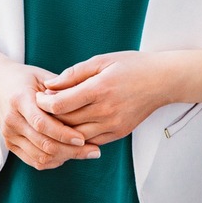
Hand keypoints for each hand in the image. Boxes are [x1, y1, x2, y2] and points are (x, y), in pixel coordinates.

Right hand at [0, 35, 100, 169]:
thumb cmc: (25, 78)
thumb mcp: (42, 76)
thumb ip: (62, 89)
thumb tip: (87, 102)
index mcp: (19, 100)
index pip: (42, 124)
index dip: (64, 133)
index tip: (84, 138)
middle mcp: (11, 120)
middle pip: (43, 144)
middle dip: (71, 150)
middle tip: (94, 151)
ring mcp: (9, 135)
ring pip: (40, 157)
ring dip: (65, 158)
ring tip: (86, 153)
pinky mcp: (10, 145)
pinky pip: (34, 161)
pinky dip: (54, 161)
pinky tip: (69, 154)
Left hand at [35, 51, 172, 145]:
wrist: (162, 81)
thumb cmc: (131, 66)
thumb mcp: (101, 60)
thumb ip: (74, 74)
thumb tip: (49, 86)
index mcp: (100, 89)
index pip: (61, 105)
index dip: (44, 102)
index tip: (39, 96)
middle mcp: (106, 111)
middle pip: (65, 123)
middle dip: (49, 117)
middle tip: (40, 108)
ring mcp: (113, 125)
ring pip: (76, 136)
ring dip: (61, 130)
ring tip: (53, 119)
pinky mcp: (118, 134)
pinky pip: (90, 141)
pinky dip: (77, 137)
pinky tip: (71, 127)